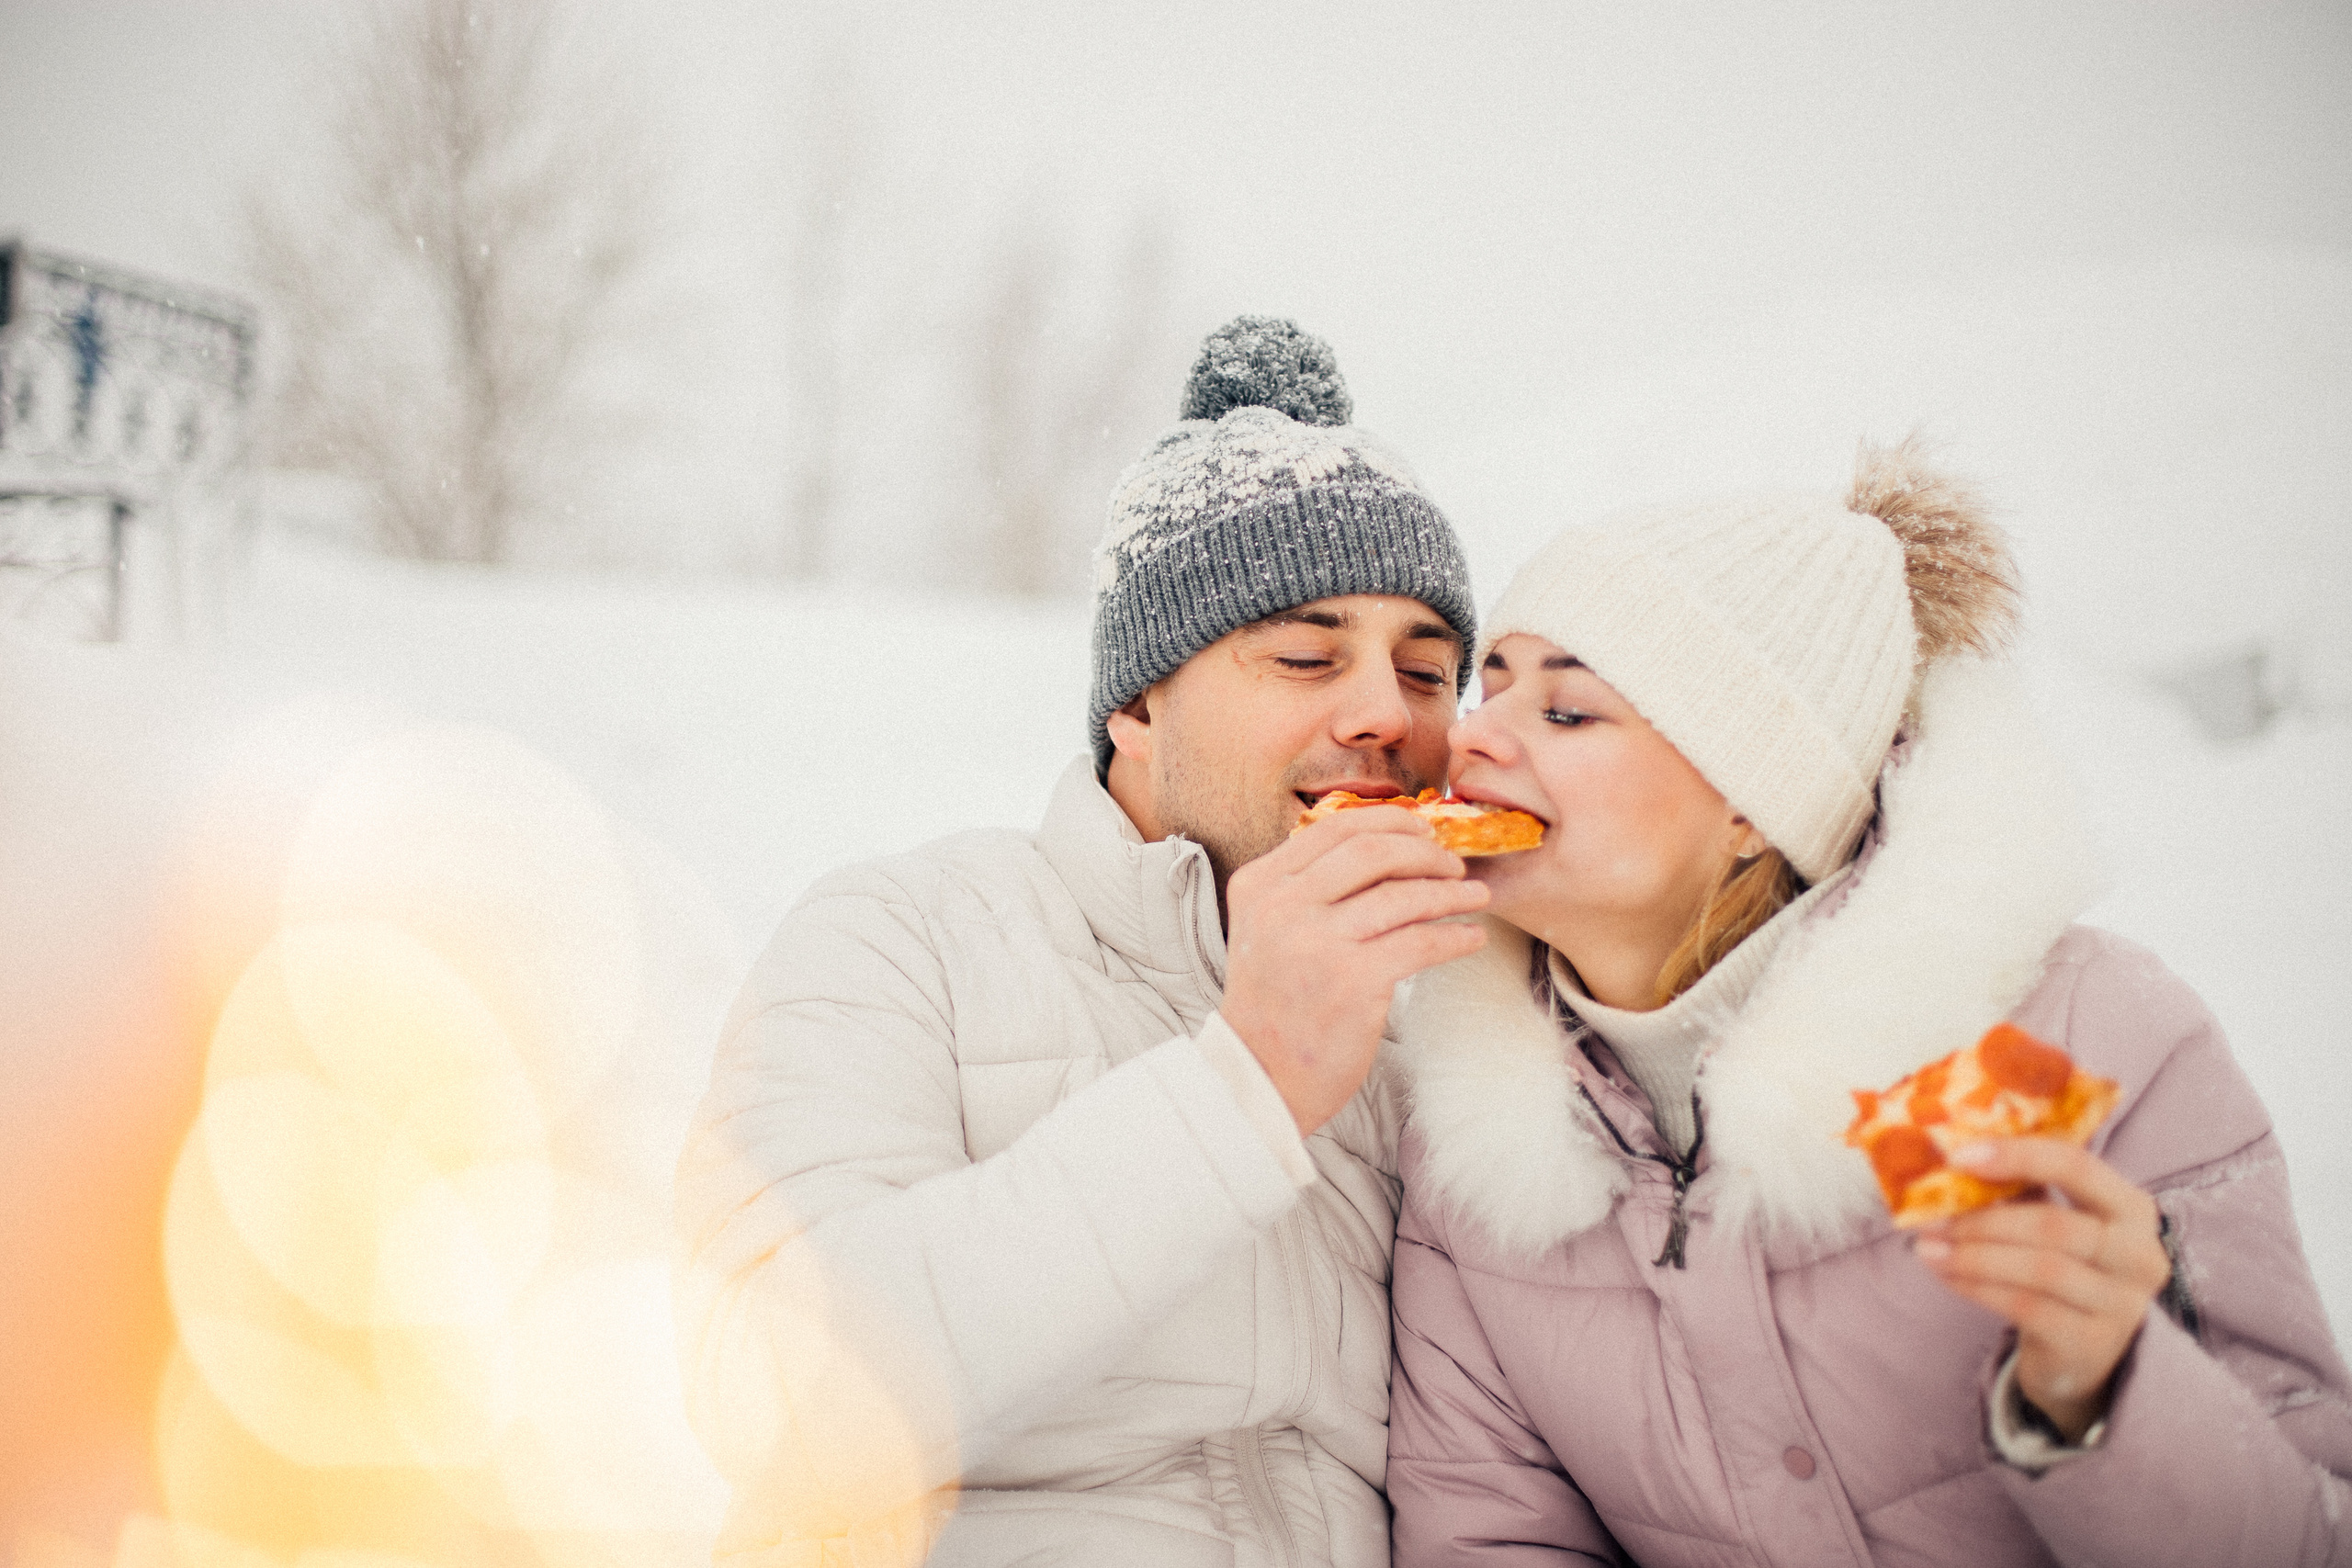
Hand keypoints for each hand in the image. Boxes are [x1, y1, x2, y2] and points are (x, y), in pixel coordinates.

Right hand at [1220, 806, 1487, 1134]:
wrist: (1261, 1078)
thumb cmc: (1275, 1005)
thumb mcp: (1267, 930)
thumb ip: (1304, 886)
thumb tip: (1379, 844)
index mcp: (1259, 884)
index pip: (1335, 828)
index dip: (1390, 821)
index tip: (1423, 830)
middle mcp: (1283, 906)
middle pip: (1372, 850)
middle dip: (1426, 852)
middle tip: (1455, 865)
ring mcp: (1317, 942)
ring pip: (1403, 895)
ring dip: (1452, 892)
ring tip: (1477, 896)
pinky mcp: (1354, 980)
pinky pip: (1421, 941)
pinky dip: (1455, 936)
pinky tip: (1471, 938)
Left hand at [1913, 1138, 2170, 1440]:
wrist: (2085, 1348)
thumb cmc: (2064, 1264)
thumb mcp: (2053, 1218)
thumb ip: (2017, 1187)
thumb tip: (1949, 1161)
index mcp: (2132, 1208)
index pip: (2078, 1166)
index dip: (2018, 1156)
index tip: (1959, 1156)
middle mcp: (2139, 1255)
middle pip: (2053, 1226)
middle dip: (1983, 1219)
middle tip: (1930, 1217)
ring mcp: (2122, 1304)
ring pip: (2039, 1269)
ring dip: (1972, 1256)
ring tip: (1927, 1247)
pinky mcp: (2092, 1342)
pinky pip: (2026, 1307)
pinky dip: (1977, 1288)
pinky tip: (1946, 1275)